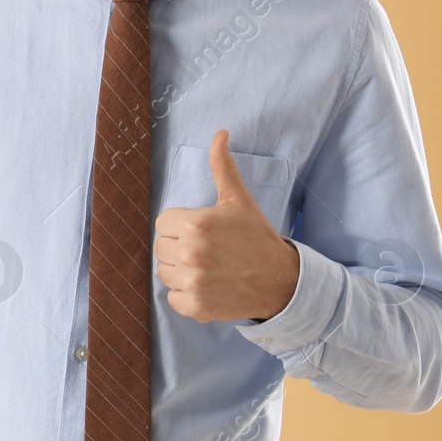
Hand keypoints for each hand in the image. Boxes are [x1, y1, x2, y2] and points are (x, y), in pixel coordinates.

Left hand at [152, 129, 298, 323]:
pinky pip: (172, 298)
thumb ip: (222, 167)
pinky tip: (207, 285)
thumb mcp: (238, 199)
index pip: (162, 222)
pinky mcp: (195, 307)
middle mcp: (191, 254)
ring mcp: (193, 282)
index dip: (180, 225)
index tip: (202, 230)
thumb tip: (220, 133)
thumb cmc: (256, 236)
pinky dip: (185, 295)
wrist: (281, 280)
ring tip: (207, 266)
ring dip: (181, 270)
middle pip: (160, 247)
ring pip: (164, 272)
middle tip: (207, 249)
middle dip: (179, 246)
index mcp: (196, 224)